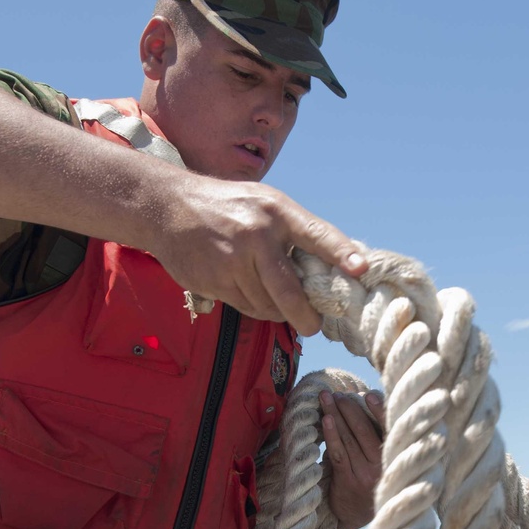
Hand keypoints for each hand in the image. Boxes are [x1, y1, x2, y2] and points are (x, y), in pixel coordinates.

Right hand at [149, 173, 367, 336]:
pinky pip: (244, 307)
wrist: (168, 207)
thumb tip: (336, 264)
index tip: (360, 269)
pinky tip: (247, 290)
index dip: (340, 252)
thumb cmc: (228, 206)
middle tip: (314, 326)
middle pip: (289, 292)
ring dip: (275, 311)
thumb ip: (295, 230)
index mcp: (276, 211)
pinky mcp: (213, 281)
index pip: (315, 234)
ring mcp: (231, 261)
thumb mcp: (265, 203)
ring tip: (274, 299)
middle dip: (306, 316)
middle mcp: (255, 235)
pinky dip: (253, 306)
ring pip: (266, 306)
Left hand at [321, 390, 384, 528]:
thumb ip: (377, 440)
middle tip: (338, 393)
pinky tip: (326, 419)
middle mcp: (382, 466)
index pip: (388, 429)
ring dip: (336, 415)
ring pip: (349, 438)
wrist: (356, 517)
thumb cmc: (368, 482)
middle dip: (350, 408)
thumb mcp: (382, 464)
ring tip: (327, 398)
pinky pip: (338, 452)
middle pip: (364, 430)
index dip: (379, 410)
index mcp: (394, 458)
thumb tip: (365, 404)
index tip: (369, 394)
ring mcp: (365, 474)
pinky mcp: (348, 481)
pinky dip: (331, 434)